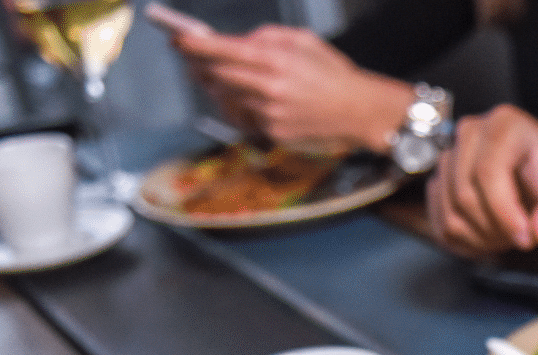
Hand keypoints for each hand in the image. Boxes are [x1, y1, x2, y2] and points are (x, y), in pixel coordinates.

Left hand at [169, 25, 414, 151]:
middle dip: (198, 65)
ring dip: (215, 86)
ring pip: (225, 99)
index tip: (178, 39)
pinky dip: (236, 106)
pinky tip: (240, 98)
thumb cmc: (334, 74)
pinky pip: (242, 118)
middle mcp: (269, 89)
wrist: (359, 111)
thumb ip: (268, 37)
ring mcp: (269, 114)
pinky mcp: (273, 133)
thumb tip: (239, 42)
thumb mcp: (304, 41)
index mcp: (277, 61)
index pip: (224, 51)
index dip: (196, 45)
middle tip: (189, 57)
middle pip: (217, 76)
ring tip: (213, 77)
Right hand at [427, 104, 537, 256]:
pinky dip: (468, 242)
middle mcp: (471, 133)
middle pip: (466, 195)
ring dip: (483, 238)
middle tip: (525, 238)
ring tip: (511, 234)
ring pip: (452, 214)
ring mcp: (450, 157)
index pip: (488, 171)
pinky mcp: (440, 183)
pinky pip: (441, 223)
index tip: (528, 238)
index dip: (504, 212)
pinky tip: (492, 236)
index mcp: (505, 124)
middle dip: (497, 229)